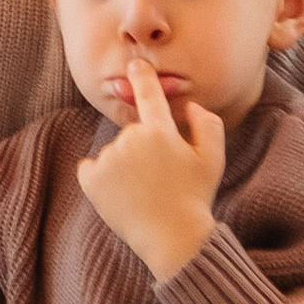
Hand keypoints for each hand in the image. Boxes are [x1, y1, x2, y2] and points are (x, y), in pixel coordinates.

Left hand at [76, 62, 224, 277]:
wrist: (172, 238)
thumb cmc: (195, 197)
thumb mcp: (214, 159)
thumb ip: (207, 124)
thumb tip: (189, 106)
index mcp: (160, 131)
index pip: (148, 94)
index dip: (142, 76)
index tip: (135, 64)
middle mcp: (131, 139)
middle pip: (134, 132)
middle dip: (145, 148)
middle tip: (162, 176)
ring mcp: (108, 158)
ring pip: (115, 151)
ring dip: (125, 164)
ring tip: (144, 191)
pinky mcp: (90, 179)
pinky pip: (91, 168)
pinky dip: (101, 177)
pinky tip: (120, 194)